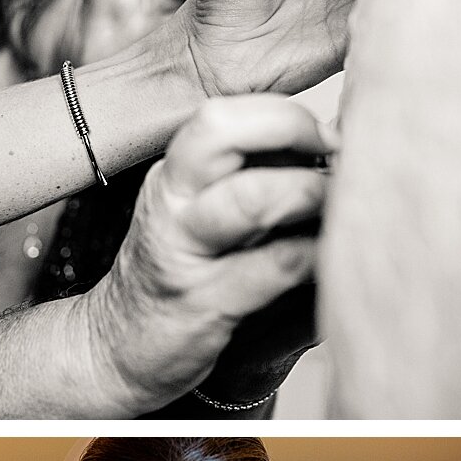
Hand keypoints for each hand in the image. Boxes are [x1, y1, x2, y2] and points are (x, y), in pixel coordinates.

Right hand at [87, 97, 331, 413]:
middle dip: (291, 128)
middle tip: (340, 155)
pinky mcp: (205, 302)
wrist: (116, 348)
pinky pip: (272, 268)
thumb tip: (333, 148)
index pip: (223, 112)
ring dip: (310, 192)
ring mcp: (184, 251)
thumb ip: (253, 179)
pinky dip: (316, 253)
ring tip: (344, 205)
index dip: (285, 113)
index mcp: (175, 173)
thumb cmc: (182, 276)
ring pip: (249, 198)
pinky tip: (338, 257)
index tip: (332, 136)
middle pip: (220, 130)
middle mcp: (172, 200)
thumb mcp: (204, 215)